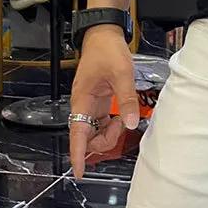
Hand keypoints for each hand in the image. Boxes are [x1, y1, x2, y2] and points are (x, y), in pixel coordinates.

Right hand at [69, 25, 138, 179]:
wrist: (104, 34)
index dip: (77, 155)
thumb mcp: (121, 73)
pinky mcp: (99, 101)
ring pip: (96, 131)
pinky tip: (123, 115)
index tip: (79, 173)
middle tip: (121, 126)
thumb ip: (126, 100)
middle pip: (87, 137)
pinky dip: (112, 124)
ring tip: (124, 118)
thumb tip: (130, 124)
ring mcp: (91, 104)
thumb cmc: (107, 50)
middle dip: (103, 140)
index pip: (77, 134)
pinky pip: (103, 121)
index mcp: (82, 100)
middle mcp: (83, 105)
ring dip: (109, 133)